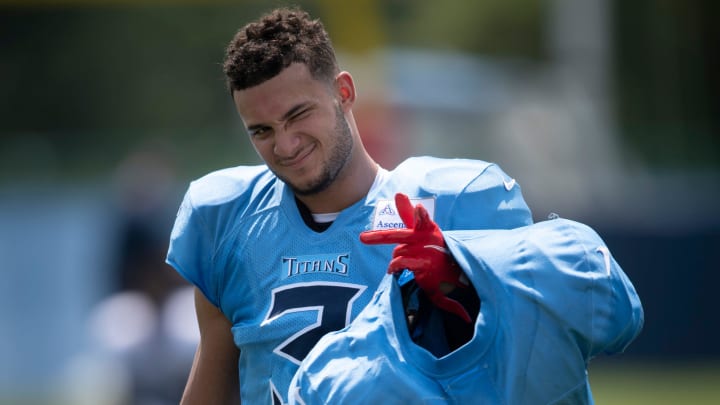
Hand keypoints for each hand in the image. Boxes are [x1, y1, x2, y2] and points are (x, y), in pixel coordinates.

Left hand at [360, 193, 471, 322]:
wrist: (449, 272)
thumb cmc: (431, 246)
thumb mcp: (422, 228)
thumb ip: (408, 213)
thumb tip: (398, 193)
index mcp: (428, 227)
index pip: (423, 220)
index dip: (420, 215)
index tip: (419, 209)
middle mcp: (428, 238)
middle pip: (398, 236)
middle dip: (378, 237)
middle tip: (362, 238)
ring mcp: (426, 253)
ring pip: (397, 251)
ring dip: (396, 258)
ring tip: (406, 261)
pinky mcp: (423, 266)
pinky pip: (400, 263)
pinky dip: (394, 267)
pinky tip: (393, 270)